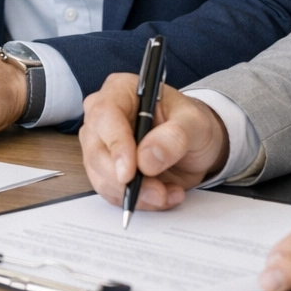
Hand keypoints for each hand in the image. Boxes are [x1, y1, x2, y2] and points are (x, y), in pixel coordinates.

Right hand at [80, 75, 229, 210]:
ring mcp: (101, 144)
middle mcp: (103, 116)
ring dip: (135, 193)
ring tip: (167, 193)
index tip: (130, 172)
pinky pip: (111, 192)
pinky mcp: (106, 169)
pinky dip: (138, 200)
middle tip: (157, 192)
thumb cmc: (191, 124)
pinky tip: (162, 195)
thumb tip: (147, 158)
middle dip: (125, 179)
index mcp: (120, 91)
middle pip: (96, 150)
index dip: (115, 144)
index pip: (105, 115)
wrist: (195, 145)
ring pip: (101, 176)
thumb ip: (174, 136)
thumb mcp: (194, 123)